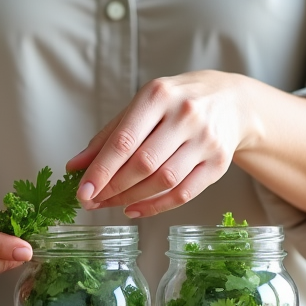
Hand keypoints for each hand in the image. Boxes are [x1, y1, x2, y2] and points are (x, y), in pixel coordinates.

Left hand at [66, 71, 258, 217]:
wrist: (231, 101)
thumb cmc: (175, 103)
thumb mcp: (140, 107)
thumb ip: (108, 136)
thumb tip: (74, 166)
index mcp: (158, 96)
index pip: (124, 140)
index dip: (101, 170)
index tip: (82, 191)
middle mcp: (185, 116)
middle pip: (143, 164)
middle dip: (113, 188)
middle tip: (91, 201)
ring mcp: (205, 140)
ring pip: (164, 180)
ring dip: (131, 198)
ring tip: (109, 204)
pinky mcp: (219, 163)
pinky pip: (184, 193)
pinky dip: (156, 206)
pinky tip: (135, 209)